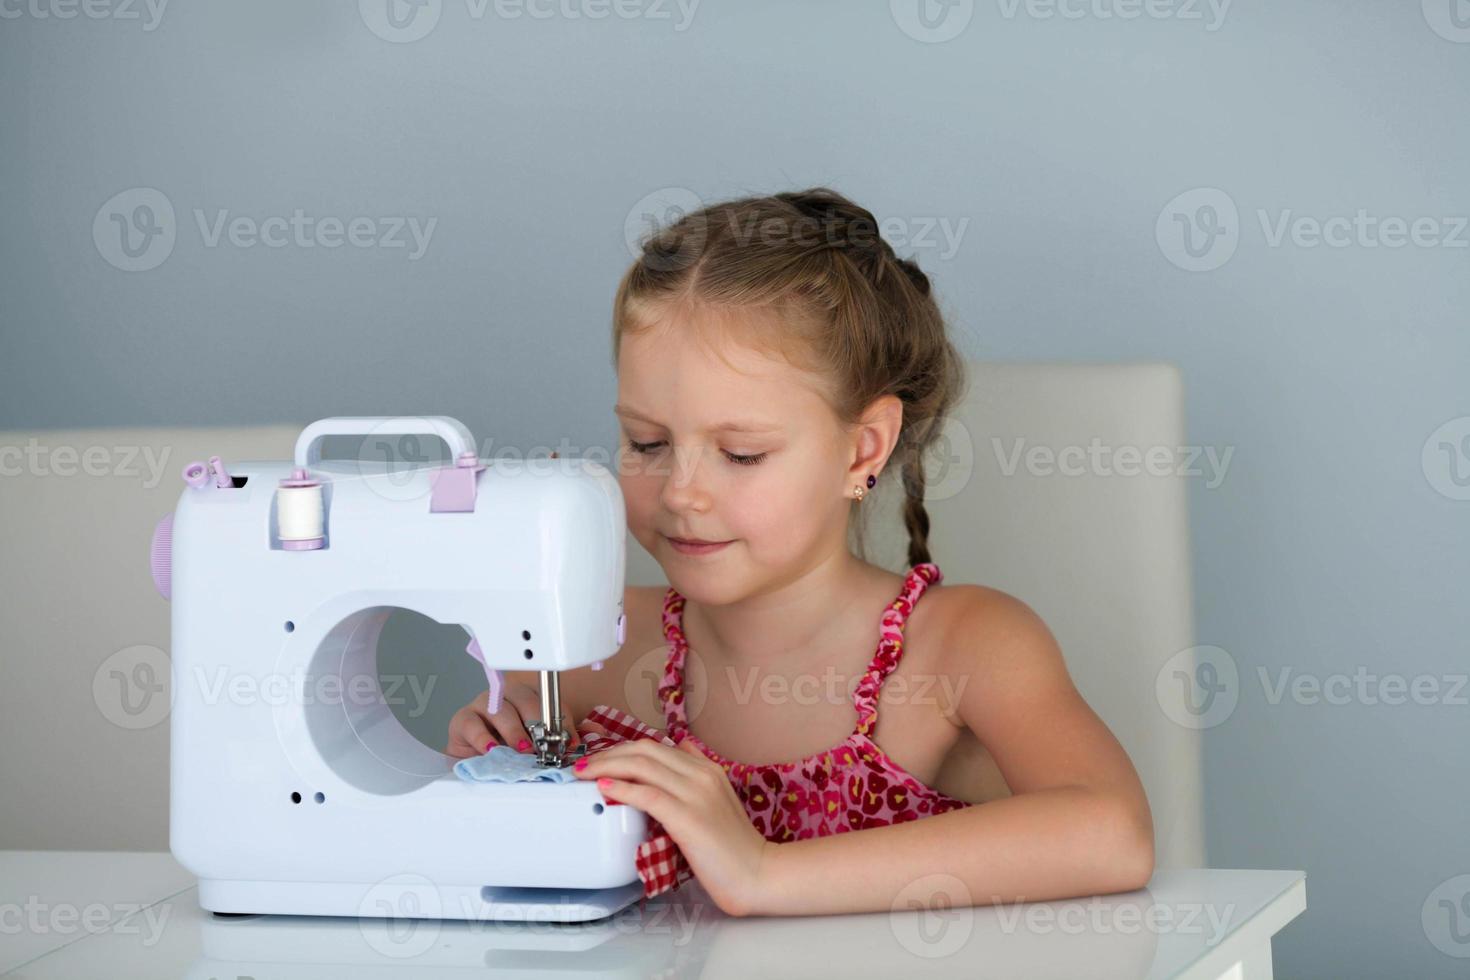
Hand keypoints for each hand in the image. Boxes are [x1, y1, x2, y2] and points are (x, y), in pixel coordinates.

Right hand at [444, 685, 582, 757]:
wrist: (473, 762)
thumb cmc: (505, 750)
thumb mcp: (533, 746)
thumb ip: (552, 742)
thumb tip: (573, 745)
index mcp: (529, 698)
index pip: (550, 702)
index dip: (561, 721)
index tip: (569, 741)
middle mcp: (506, 696)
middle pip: (526, 700)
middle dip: (538, 722)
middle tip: (545, 743)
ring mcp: (483, 705)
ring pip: (501, 709)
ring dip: (514, 730)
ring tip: (523, 749)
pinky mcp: (462, 720)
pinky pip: (472, 724)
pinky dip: (484, 738)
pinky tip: (493, 749)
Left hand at [574, 732, 772, 916]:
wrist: (757, 873)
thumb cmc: (734, 846)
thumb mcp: (719, 798)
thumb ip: (698, 773)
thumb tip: (681, 746)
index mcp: (707, 769)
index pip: (656, 746)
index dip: (622, 749)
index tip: (601, 759)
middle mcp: (701, 775)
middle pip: (645, 750)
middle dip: (609, 754)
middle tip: (584, 765)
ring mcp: (696, 794)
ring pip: (643, 766)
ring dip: (607, 766)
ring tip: (585, 774)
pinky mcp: (688, 818)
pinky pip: (648, 795)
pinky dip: (622, 788)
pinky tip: (605, 788)